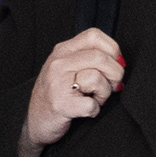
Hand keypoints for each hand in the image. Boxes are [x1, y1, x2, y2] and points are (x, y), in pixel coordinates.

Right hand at [18, 29, 125, 156]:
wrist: (35, 120)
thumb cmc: (57, 94)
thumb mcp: (68, 67)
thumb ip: (89, 58)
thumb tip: (120, 60)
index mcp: (63, 50)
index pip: (94, 35)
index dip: (113, 49)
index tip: (115, 63)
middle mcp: (59, 63)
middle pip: (101, 57)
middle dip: (116, 74)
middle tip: (112, 86)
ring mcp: (58, 83)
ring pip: (97, 79)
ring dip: (104, 94)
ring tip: (94, 98)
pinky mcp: (61, 104)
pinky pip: (91, 105)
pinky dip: (94, 111)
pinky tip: (85, 110)